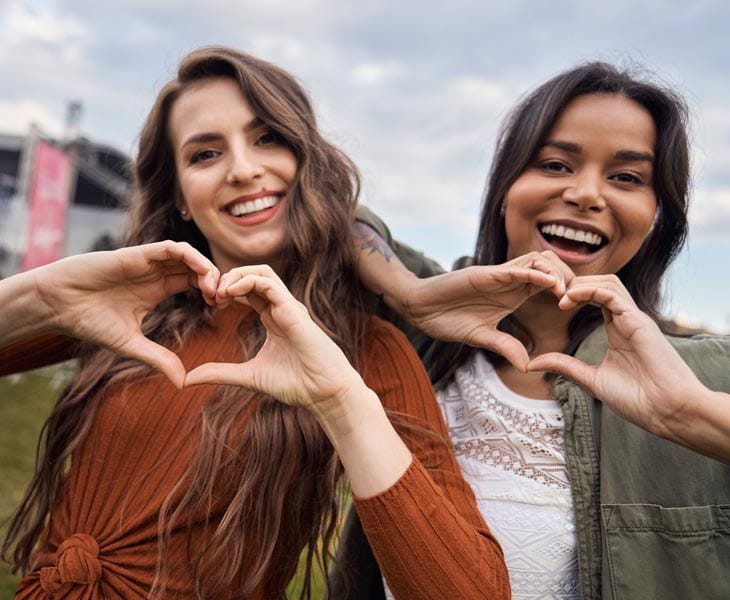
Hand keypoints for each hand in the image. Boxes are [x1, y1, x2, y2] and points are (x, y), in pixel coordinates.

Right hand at [29, 240, 219, 386]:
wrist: (58, 305)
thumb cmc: (89, 321)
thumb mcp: (131, 344)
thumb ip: (158, 359)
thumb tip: (182, 383)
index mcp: (158, 289)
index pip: (196, 282)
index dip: (213, 291)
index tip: (222, 308)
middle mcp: (156, 273)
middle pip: (197, 267)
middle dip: (216, 279)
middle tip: (225, 299)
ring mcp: (148, 262)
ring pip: (189, 255)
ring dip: (207, 268)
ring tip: (215, 290)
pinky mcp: (138, 254)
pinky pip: (172, 248)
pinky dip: (191, 256)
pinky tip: (202, 273)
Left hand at [185, 265, 364, 415]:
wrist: (323, 392)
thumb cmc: (295, 384)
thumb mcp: (248, 377)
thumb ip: (220, 373)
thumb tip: (188, 378)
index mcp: (273, 318)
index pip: (248, 290)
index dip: (225, 291)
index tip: (209, 304)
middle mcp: (281, 307)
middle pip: (252, 275)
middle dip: (227, 279)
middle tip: (208, 295)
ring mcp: (288, 306)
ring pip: (261, 271)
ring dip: (235, 275)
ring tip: (218, 292)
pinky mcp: (292, 308)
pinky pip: (268, 281)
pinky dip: (246, 281)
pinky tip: (230, 294)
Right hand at [400, 251, 572, 370]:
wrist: (420, 309)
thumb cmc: (447, 319)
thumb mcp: (481, 338)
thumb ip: (504, 346)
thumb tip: (527, 366)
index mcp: (513, 295)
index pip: (549, 284)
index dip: (567, 291)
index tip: (576, 309)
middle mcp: (510, 281)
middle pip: (551, 266)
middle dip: (569, 278)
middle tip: (575, 300)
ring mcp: (498, 275)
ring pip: (538, 260)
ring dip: (555, 273)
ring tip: (563, 293)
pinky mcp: (486, 274)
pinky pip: (515, 268)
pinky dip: (534, 273)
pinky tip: (547, 283)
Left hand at [526, 274, 703, 433]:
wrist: (667, 411)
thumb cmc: (637, 398)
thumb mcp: (591, 379)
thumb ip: (564, 366)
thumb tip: (531, 364)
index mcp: (617, 329)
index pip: (594, 297)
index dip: (571, 294)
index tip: (550, 302)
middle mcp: (626, 319)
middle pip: (600, 283)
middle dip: (573, 283)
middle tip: (551, 294)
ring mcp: (634, 318)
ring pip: (608, 283)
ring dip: (581, 283)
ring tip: (560, 296)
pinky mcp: (639, 321)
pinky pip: (612, 294)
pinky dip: (589, 291)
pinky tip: (570, 298)